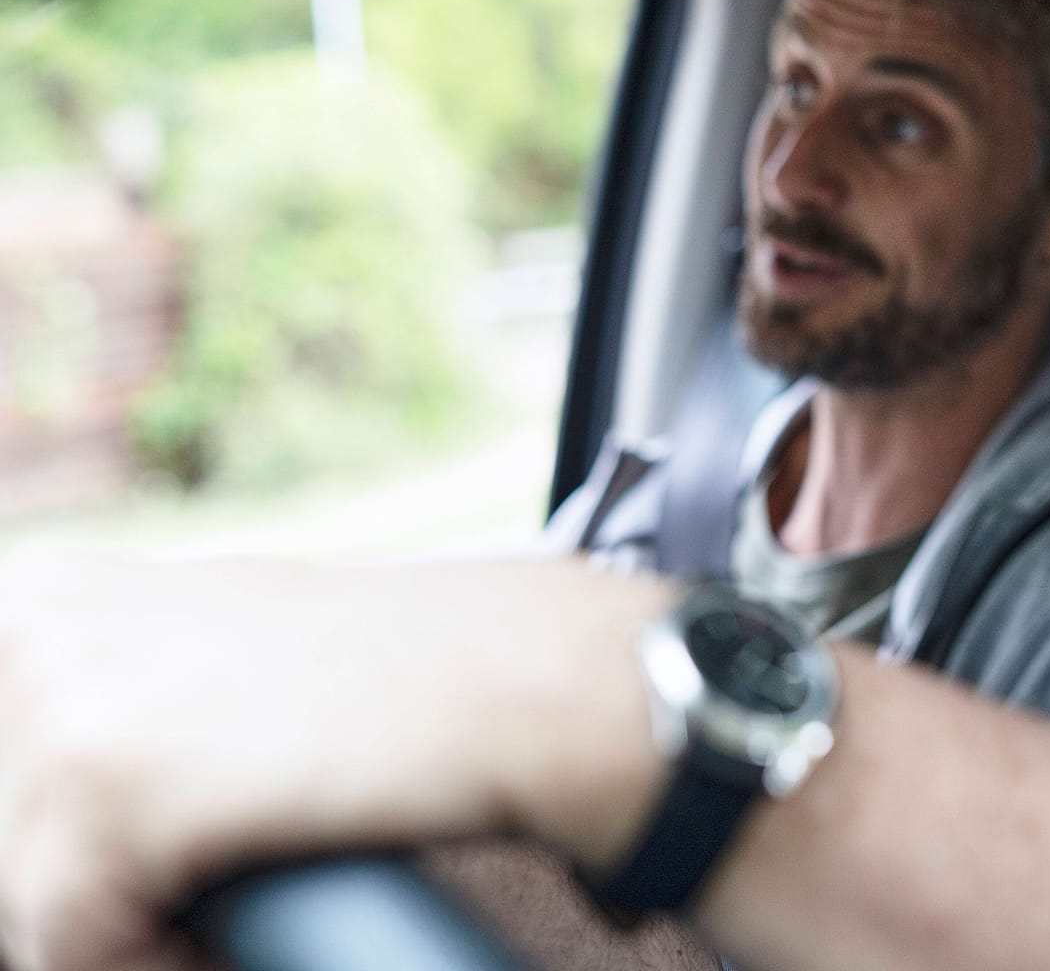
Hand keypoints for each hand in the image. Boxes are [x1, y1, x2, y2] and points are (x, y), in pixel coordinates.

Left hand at [0, 556, 677, 970]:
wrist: (518, 679)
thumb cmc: (405, 676)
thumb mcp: (231, 643)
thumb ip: (133, 681)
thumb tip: (71, 777)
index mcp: (57, 595)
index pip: (5, 779)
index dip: (62, 845)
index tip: (152, 863)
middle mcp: (41, 629)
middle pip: (11, 838)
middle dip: (99, 885)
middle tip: (213, 878)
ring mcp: (70, 704)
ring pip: (30, 903)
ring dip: (127, 932)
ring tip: (232, 904)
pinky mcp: (112, 789)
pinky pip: (72, 946)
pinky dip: (158, 969)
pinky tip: (232, 938)